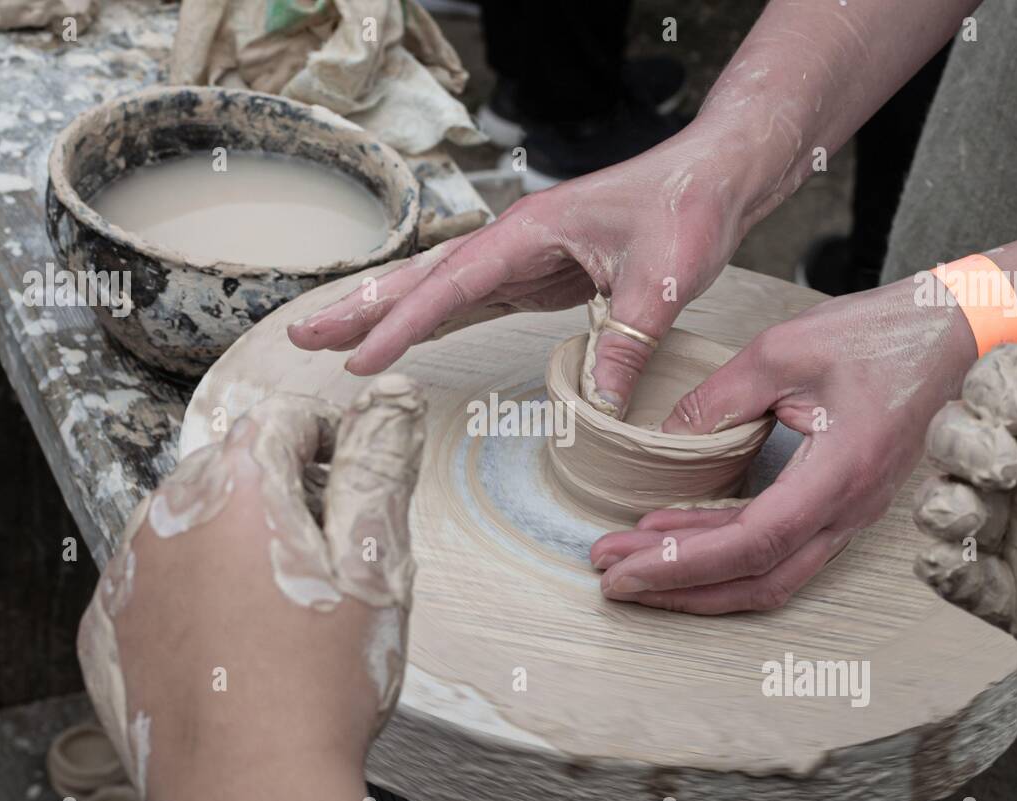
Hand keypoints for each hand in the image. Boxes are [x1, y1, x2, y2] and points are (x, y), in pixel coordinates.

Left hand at [77, 378, 424, 800]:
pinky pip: (154, 583)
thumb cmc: (316, 686)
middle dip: (283, 494)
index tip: (352, 481)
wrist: (250, 791)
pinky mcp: (108, 630)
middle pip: (233, 470)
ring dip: (235, 543)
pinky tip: (233, 640)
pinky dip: (191, 594)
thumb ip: (380, 464)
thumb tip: (390, 397)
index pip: (284, 419)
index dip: (333, 441)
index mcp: (236, 488)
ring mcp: (129, 576)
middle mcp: (167, 518)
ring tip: (282, 608)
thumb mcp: (373, 562)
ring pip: (191, 525)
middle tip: (329, 558)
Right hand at [287, 123, 749, 416]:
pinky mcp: (538, 276)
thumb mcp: (663, 281)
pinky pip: (472, 302)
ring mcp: (522, 259)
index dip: (402, 325)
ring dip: (386, 315)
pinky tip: (407, 336)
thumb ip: (625, 342)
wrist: (714, 178)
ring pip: (438, 291)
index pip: (451, 285)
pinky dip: (433, 320)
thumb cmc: (687, 209)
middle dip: (361, 309)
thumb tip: (597, 406)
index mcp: (529, 232)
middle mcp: (513, 243)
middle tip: (302, 337)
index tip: (359, 360)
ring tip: (334, 341)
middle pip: (422, 279)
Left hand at [590, 279, 976, 612]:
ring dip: (698, 578)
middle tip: (611, 576)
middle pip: (756, 581)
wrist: (959, 332)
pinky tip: (678, 534)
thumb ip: (718, 400)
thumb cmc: (883, 334)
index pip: (751, 544)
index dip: (680, 563)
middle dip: (677, 586)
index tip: (623, 567)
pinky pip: (780, 551)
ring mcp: (851, 515)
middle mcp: (850, 511)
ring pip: (769, 577)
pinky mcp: (844, 505)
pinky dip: (725, 554)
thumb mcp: (783, 350)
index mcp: (840, 475)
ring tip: (632, 562)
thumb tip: (661, 441)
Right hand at [914, 345, 1016, 723]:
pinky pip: (947, 573)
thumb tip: (1015, 378)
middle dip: (958, 442)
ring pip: (939, 500)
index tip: (1006, 420)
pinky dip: (939, 564)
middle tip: (997, 471)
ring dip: (941, 504)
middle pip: (956, 431)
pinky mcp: (1008, 596)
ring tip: (974, 522)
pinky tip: (957, 564)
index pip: (1003, 382)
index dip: (989, 392)